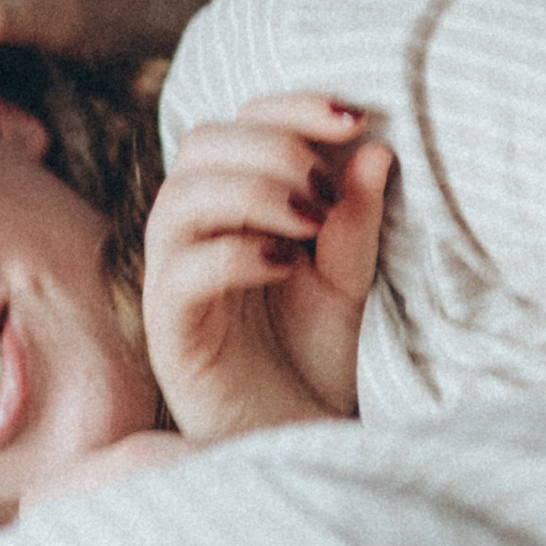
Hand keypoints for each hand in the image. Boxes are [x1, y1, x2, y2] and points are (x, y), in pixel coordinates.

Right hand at [142, 95, 392, 444]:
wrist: (298, 439)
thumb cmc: (313, 356)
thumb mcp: (349, 280)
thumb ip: (355, 219)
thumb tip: (376, 148)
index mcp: (234, 203)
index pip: (241, 121)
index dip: (290, 106)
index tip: (356, 118)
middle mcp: (194, 231)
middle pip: (201, 144)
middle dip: (271, 147)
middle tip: (326, 188)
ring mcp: (173, 280)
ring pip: (179, 199)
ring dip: (251, 193)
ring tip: (309, 221)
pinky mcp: (169, 333)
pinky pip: (179, 273)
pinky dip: (235, 255)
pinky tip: (285, 265)